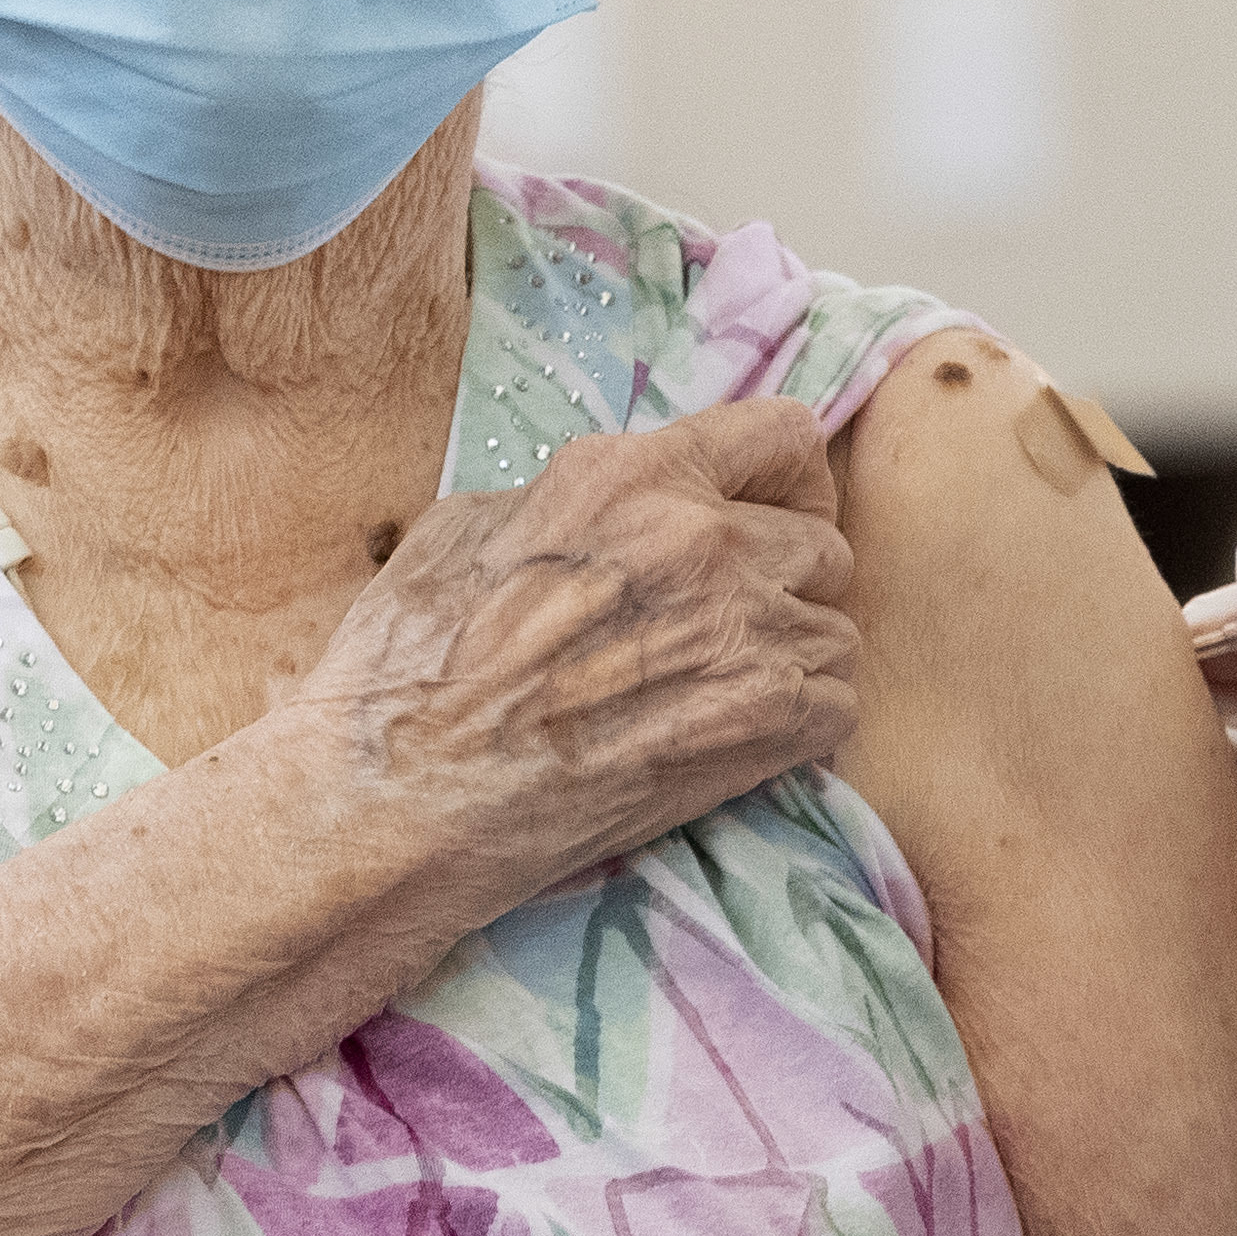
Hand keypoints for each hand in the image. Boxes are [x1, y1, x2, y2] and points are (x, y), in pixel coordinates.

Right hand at [295, 398, 857, 900]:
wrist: (399, 800)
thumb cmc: (406, 670)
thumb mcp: (467, 530)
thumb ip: (567, 503)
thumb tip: (612, 514)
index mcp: (630, 476)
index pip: (782, 435)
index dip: (784, 481)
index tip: (768, 515)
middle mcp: (702, 539)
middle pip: (822, 543)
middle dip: (788, 582)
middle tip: (732, 626)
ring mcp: (741, 633)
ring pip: (834, 630)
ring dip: (792, 661)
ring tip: (721, 696)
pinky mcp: (762, 725)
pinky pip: (837, 708)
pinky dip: (800, 729)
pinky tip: (737, 744)